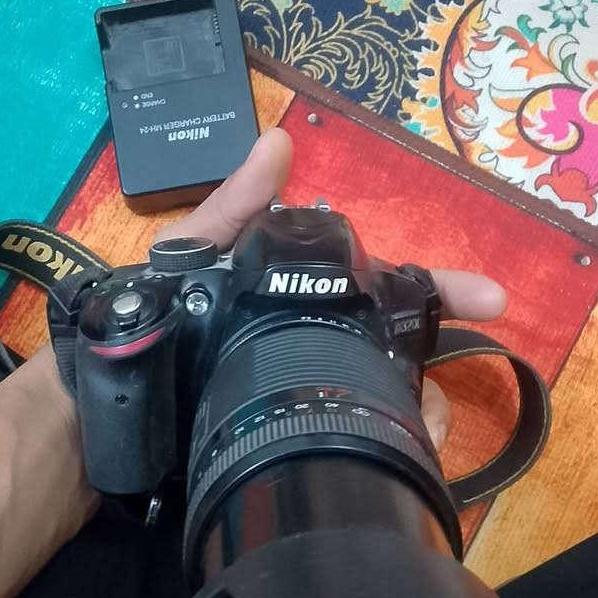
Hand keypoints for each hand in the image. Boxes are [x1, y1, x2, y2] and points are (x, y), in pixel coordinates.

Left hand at [153, 127, 505, 451]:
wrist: (109, 413)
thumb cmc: (153, 325)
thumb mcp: (191, 257)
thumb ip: (235, 206)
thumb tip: (278, 140)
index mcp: (302, 304)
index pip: (381, 291)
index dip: (437, 293)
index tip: (488, 300)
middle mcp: (317, 351)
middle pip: (398, 356)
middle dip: (430, 366)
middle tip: (444, 388)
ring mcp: (311, 402)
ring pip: (392, 408)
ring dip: (418, 415)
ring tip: (419, 425)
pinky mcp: (298, 448)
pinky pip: (359, 450)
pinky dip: (390, 452)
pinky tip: (396, 457)